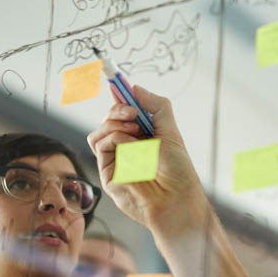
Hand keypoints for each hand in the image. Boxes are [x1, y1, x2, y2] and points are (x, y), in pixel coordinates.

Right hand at [87, 87, 207, 233]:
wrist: (176, 198)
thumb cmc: (178, 170)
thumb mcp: (171, 131)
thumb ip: (156, 105)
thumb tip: (134, 88)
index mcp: (144, 135)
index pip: (126, 111)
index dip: (120, 95)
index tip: (114, 78)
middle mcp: (128, 146)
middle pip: (109, 118)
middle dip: (119, 109)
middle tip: (134, 113)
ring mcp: (117, 159)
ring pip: (99, 130)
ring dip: (115, 124)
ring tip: (136, 131)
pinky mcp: (108, 171)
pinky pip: (100, 144)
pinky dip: (115, 138)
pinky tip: (131, 146)